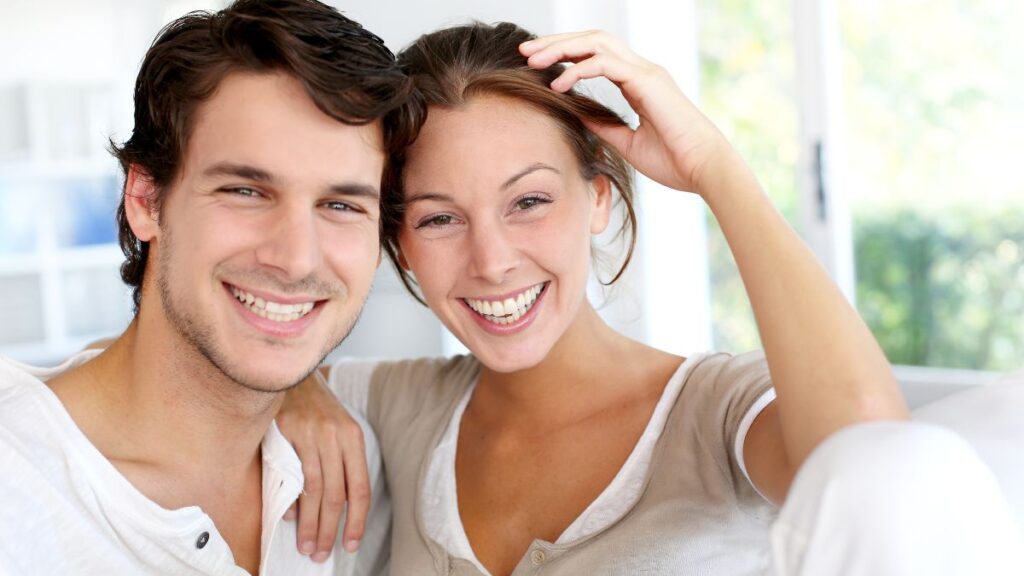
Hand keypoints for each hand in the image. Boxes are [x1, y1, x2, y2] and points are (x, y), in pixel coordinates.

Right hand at [276, 370, 368, 561]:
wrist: (293, 371)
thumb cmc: (316, 408)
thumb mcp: (336, 431)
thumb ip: (338, 465)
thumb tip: (333, 509)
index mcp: (354, 437)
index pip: (360, 488)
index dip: (356, 521)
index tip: (349, 544)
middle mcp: (337, 436)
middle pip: (338, 495)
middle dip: (330, 530)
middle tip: (321, 554)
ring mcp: (313, 433)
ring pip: (315, 490)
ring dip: (311, 523)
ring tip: (307, 546)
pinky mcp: (289, 430)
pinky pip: (292, 473)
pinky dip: (292, 500)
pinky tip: (291, 519)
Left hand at [519, 31, 740, 197]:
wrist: (704, 170)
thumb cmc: (675, 162)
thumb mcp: (628, 143)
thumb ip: (604, 126)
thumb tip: (576, 116)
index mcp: (639, 82)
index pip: (596, 55)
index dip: (566, 55)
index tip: (536, 65)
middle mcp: (642, 71)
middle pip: (592, 40)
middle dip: (556, 42)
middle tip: (524, 51)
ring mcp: (646, 73)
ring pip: (596, 43)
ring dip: (561, 48)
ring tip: (533, 59)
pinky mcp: (647, 82)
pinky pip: (605, 64)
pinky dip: (578, 69)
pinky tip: (558, 83)